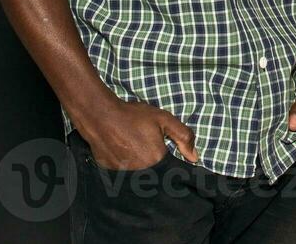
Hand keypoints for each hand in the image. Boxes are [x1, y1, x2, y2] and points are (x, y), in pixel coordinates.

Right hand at [74, 95, 198, 168]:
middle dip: (157, 168)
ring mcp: (125, 176)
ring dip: (143, 171)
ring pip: (141, 178)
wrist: (101, 116)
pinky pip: (125, 177)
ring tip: (137, 154)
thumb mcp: (163, 119)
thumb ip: (183, 136)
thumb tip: (194, 157)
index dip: (172, 166)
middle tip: (148, 152)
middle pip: (156, 176)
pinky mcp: (112, 175)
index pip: (172, 172)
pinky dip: (128, 170)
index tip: (169, 158)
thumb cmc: (133, 116)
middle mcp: (143, 172)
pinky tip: (125, 157)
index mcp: (157, 159)